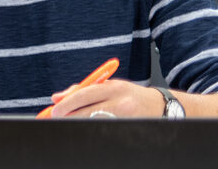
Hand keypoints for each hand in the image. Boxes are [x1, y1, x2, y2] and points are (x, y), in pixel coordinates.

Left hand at [48, 79, 163, 117]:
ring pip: (93, 122)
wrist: (162, 106)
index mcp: (113, 87)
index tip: (54, 110)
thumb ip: (83, 90)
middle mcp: (120, 101)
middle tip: (59, 119)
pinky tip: (90, 127)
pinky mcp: (128, 128)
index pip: (83, 95)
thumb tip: (56, 98)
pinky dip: (93, 128)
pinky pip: (104, 130)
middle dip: (69, 117)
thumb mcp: (110, 86)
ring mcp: (126, 117)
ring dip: (80, 123)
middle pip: (86, 111)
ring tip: (74, 122)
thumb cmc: (130, 95)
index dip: (66, 104)